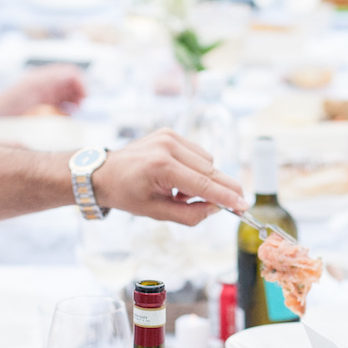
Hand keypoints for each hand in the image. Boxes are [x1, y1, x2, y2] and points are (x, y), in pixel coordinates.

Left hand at [0, 64, 86, 115]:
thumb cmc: (10, 100)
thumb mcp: (32, 85)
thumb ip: (52, 77)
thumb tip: (71, 72)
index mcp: (44, 77)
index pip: (70, 73)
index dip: (81, 82)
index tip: (86, 95)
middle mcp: (46, 84)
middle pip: (72, 84)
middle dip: (80, 93)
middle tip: (80, 106)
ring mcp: (45, 96)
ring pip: (69, 95)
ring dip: (76, 101)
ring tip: (74, 111)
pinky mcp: (43, 107)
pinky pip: (62, 106)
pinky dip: (68, 109)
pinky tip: (66, 116)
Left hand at [90, 128, 245, 224]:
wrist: (104, 173)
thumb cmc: (126, 194)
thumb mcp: (156, 212)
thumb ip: (189, 214)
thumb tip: (216, 209)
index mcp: (161, 167)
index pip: (203, 184)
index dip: (226, 197)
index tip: (244, 206)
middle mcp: (167, 146)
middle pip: (210, 169)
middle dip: (224, 188)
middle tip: (237, 203)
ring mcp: (169, 136)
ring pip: (206, 160)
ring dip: (204, 179)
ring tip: (181, 193)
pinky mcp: (170, 132)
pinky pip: (197, 153)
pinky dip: (195, 168)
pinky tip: (178, 179)